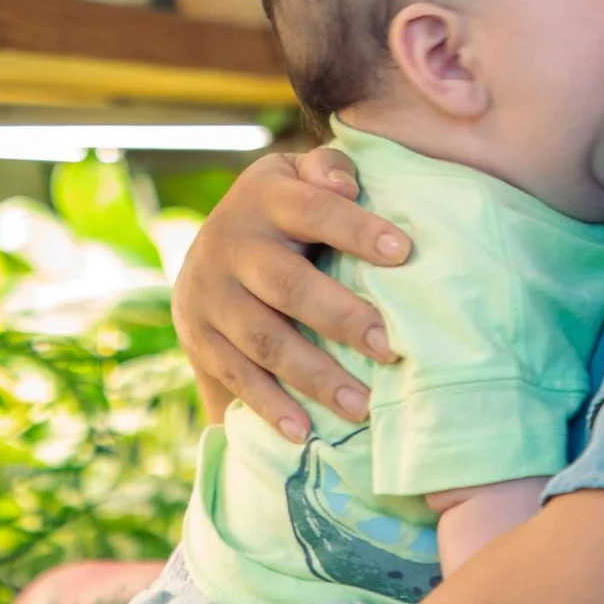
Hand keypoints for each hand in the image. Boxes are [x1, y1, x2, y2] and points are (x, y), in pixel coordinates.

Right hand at [171, 145, 412, 438]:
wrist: (210, 245)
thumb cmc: (287, 210)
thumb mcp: (300, 176)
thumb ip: (328, 172)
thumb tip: (346, 186)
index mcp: (264, 197)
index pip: (314, 209)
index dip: (356, 229)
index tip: (404, 251)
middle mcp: (229, 244)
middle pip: (288, 285)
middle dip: (342, 318)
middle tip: (392, 348)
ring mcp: (209, 295)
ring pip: (264, 340)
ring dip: (314, 376)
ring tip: (362, 405)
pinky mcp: (198, 338)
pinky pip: (236, 376)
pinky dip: (270, 406)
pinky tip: (304, 431)